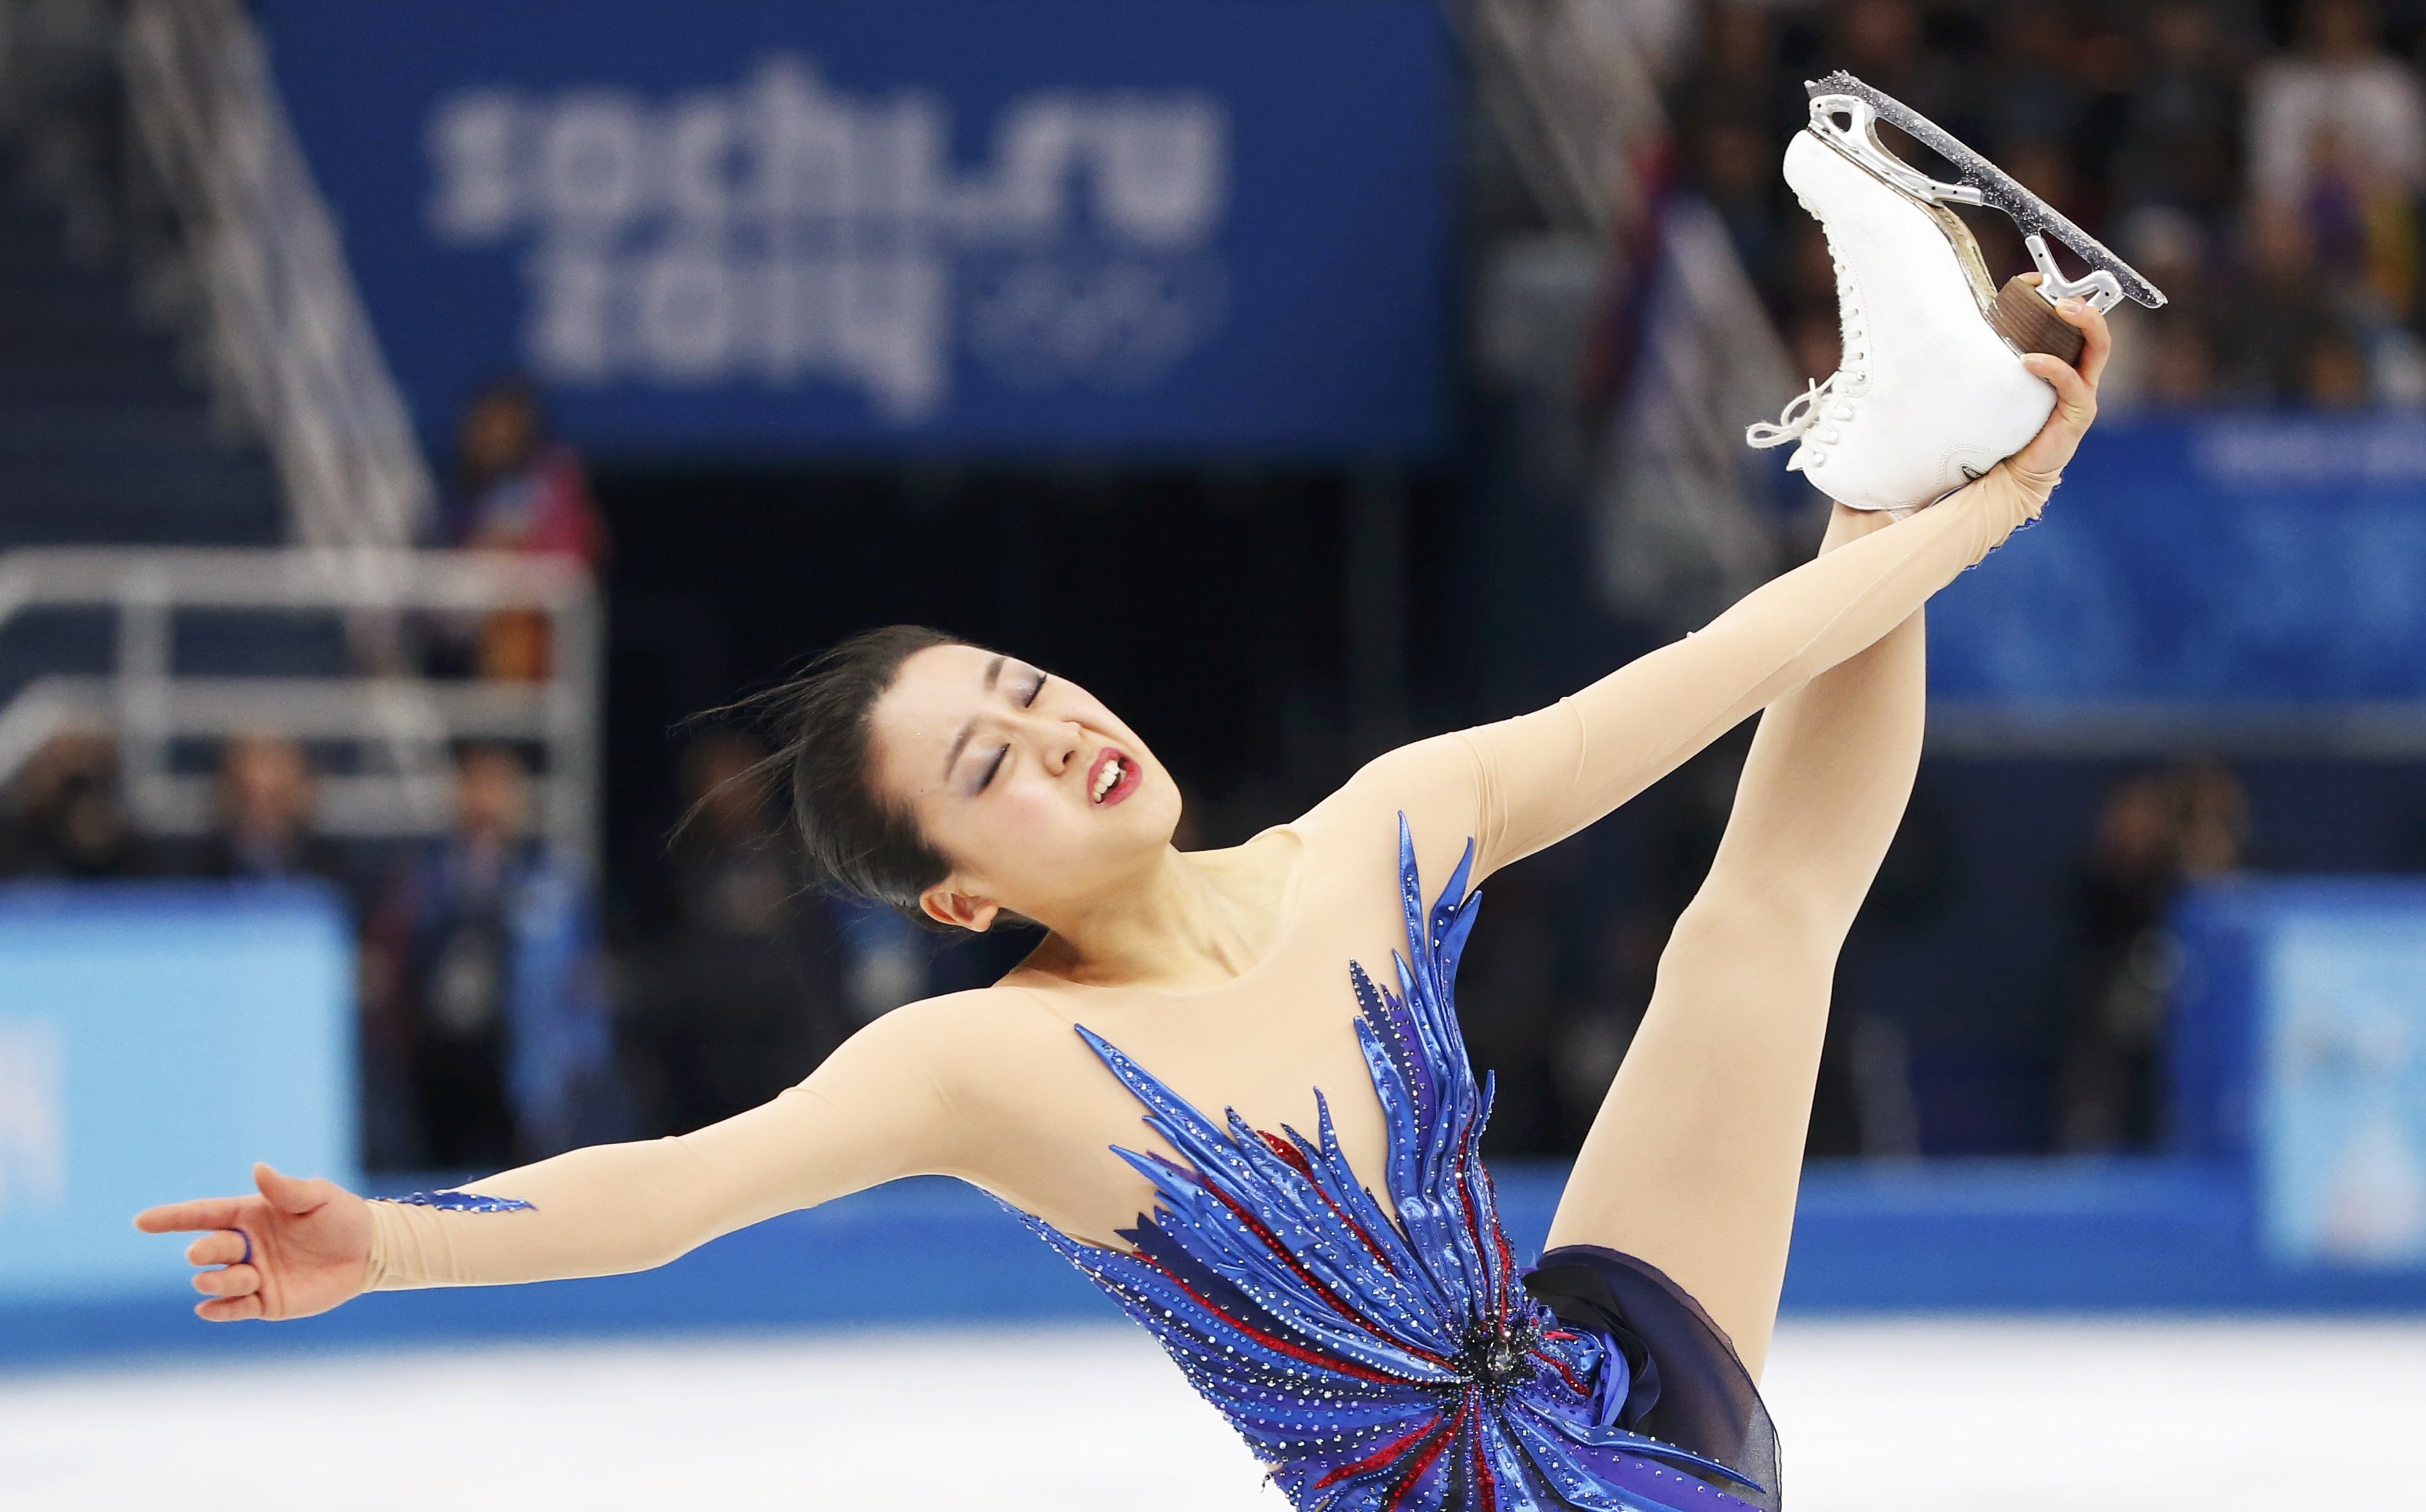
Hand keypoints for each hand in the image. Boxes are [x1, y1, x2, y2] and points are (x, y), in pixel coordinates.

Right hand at [134, 1163, 372, 1321]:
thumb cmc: (341, 1217)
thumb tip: (258, 1169)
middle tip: (204, 1253)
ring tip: (244, 1276)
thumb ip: (286, 1189)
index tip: (141, 1221)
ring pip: (218, 1281)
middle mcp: (246, 1246)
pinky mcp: (267, 1302)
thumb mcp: (318, 1198)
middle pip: (208, 1249)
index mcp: (250, 1215)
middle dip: (203, 1252)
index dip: (172, 1218)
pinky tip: (208, 1309)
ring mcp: (254, 1275)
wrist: (369, 1252)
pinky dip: (219, 1310)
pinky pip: (235, 1309)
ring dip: (219, 1281)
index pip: (203, 1215)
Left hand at [2007, 282, 2111, 485]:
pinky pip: (2072, 383)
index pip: (2081, 325)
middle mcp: (2083, 375)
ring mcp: (2084, 393)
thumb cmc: (2011, 422)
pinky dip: (2053, 367)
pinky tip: (2030, 360)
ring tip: (2060, 309)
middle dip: (2087, 307)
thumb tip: (1977, 322)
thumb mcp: (2010, 382)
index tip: (2044, 280)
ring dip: (2082, 324)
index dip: (2072, 299)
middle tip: (2064, 293)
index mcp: (2070, 364)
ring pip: (2097, 350)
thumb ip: (2007, 355)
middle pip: (2099, 332)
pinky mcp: (2078, 413)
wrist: (2014, 470)